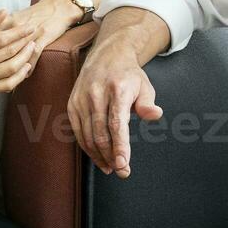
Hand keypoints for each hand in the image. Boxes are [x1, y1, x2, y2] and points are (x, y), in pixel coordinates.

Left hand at [0, 0, 79, 68]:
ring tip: (7, 78)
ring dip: (12, 68)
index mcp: (6, 21)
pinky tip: (26, 74)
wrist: (57, 7)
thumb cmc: (35, 14)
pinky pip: (33, 56)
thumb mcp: (14, 18)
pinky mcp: (43, 38)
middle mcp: (15, 26)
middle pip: (1, 49)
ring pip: (16, 54)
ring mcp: (29, 33)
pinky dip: (29, 67)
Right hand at [0, 10, 36, 99]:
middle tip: (37, 33)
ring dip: (26, 58)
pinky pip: (6, 86)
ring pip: (11, 69)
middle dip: (26, 42)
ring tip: (33, 47)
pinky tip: (25, 67)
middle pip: (9, 53)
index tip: (30, 26)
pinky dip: (19, 77)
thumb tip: (4, 12)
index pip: (1, 39)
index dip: (19, 32)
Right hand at [67, 50, 162, 177]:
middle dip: (111, 157)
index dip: (119, 146)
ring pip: (88, 136)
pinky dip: (87, 147)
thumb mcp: (144, 85)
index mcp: (116, 89)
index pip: (116, 123)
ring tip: (111, 167)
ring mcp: (81, 99)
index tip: (123, 164)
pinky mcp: (72, 104)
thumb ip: (148, 103)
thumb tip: (155, 114)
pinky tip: (98, 157)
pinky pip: (78, 132)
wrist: (106, 55)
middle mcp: (95, 94)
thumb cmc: (128, 75)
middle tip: (122, 171)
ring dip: (99, 156)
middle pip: (101, 133)